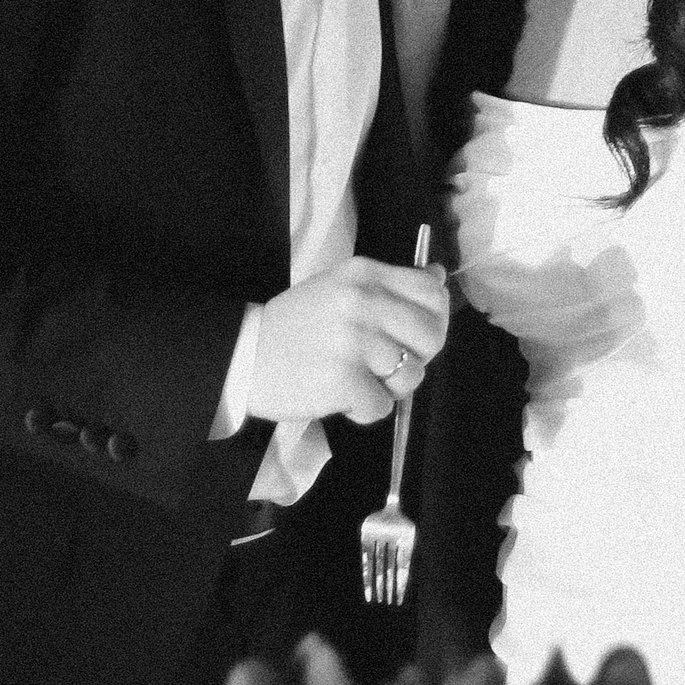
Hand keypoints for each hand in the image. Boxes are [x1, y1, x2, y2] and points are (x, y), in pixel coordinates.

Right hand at [248, 258, 449, 426]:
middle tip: (384, 364)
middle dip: (417, 358)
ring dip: (388, 387)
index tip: (412, 334)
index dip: (434, 319)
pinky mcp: (343, 381)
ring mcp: (354, 342)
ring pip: (412, 375)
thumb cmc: (296, 326)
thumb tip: (440, 278)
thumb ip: (390, 285)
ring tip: (357, 379)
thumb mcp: (341, 288)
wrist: (243, 356)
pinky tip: (340, 395)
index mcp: (364, 274)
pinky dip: (364, 409)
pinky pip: (383, 406)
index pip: (432, 292)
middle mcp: (363, 302)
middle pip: (431, 336)